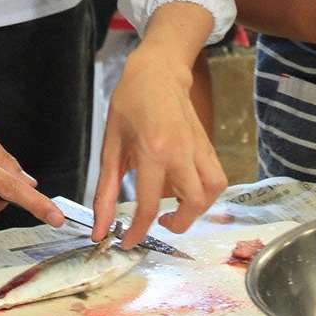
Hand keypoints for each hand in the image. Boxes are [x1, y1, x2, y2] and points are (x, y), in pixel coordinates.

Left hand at [91, 40, 225, 249]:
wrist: (158, 72)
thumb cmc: (129, 104)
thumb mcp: (111, 146)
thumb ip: (105, 191)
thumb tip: (99, 228)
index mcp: (152, 150)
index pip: (150, 204)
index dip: (138, 232)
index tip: (128, 243)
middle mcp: (181, 151)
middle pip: (194, 202)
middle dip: (178, 224)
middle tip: (159, 222)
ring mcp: (199, 147)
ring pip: (213, 191)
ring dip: (197, 209)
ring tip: (177, 207)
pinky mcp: (208, 145)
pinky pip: (216, 177)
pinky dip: (205, 193)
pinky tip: (185, 190)